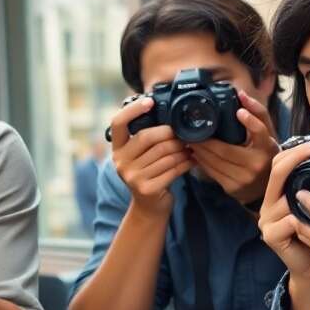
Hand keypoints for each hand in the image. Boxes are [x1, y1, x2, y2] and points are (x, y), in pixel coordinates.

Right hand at [108, 96, 193, 217]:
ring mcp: (132, 176)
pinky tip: (192, 161)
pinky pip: (171, 169)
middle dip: (170, 134)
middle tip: (184, 135)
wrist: (149, 208)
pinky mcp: (146, 188)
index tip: (149, 101)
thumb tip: (169, 116)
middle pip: (147, 137)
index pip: (117, 123)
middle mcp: (120, 162)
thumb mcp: (141, 156)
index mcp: (117, 149)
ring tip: (191, 148)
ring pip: (164, 154)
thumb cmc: (150, 174)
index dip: (132, 110)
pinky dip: (185, 164)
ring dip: (182, 150)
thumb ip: (146, 139)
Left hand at [189, 91, 279, 205]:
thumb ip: (257, 113)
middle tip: (192, 132)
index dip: (250, 122)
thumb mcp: (266, 135)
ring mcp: (244, 178)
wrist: (266, 187)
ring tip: (191, 141)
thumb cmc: (264, 154)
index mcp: (267, 148)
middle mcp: (257, 164)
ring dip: (199, 150)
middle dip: (205, 140)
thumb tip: (241, 94)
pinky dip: (201, 162)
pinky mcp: (232, 187)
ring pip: (215, 161)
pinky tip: (196, 154)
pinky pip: (212, 172)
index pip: (260, 133)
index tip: (238, 111)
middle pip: (225, 149)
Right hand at [258, 137, 309, 281]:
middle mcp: (266, 205)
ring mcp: (266, 221)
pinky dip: (307, 219)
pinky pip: (290, 221)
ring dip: (309, 192)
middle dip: (299, 156)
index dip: (297, 151)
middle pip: (277, 172)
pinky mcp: (271, 236)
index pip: (278, 164)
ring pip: (286, 196)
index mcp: (276, 195)